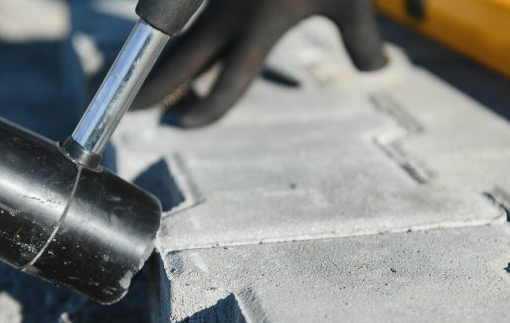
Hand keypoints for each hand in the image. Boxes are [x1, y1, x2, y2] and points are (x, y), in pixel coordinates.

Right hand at [134, 0, 386, 127]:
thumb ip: (361, 39)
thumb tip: (376, 69)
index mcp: (260, 25)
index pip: (230, 80)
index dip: (208, 108)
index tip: (186, 124)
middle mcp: (230, 12)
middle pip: (183, 58)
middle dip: (155, 86)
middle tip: (133, 107)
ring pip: (178, 30)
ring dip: (157, 56)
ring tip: (136, 77)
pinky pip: (185, 12)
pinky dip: (172, 29)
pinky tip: (165, 43)